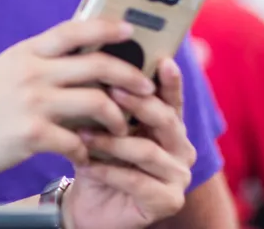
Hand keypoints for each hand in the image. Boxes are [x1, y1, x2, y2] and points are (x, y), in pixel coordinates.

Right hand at [0, 19, 156, 178]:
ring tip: (121, 127)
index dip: (105, 26)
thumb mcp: (7, 70)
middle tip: (146, 88)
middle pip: (96, 64)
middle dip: (130, 75)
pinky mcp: (32, 134)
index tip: (130, 28)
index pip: (72, 30)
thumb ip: (40, 62)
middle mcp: (31, 72)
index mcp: (26, 53)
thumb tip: (81, 55)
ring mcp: (32, 103)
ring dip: (118, 117)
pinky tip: (85, 154)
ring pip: (97, 102)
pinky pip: (77, 140)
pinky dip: (87, 149)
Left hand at [62, 58, 196, 228]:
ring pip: (147, 151)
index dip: (170, 81)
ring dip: (112, 142)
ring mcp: (179, 176)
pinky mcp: (169, 201)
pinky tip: (88, 164)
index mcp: (169, 126)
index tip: (163, 60)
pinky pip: (139, 181)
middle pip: (165, 120)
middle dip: (138, 104)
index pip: (172, 99)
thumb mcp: (98, 125)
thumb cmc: (96, 156)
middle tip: (111, 92)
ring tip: (81, 134)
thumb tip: (93, 64)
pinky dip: (110, 171)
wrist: (87, 203)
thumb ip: (105, 101)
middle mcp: (181, 148)